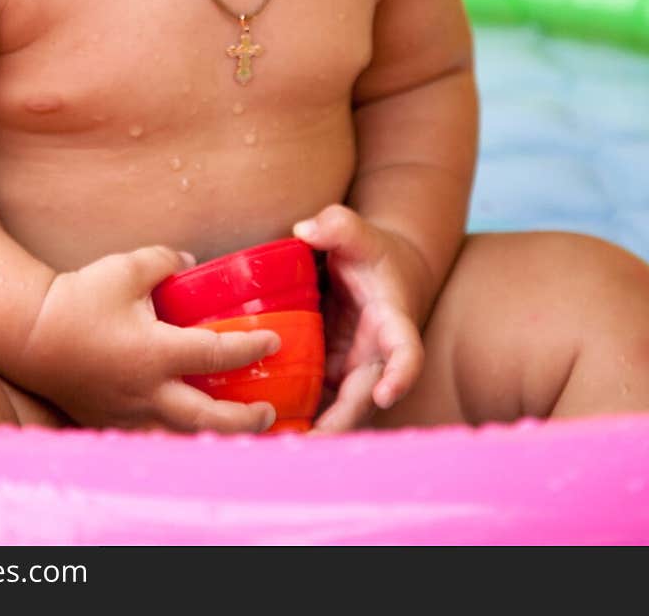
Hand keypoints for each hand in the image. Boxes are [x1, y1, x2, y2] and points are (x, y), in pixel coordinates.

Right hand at [22, 245, 280, 432]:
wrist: (29, 333)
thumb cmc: (80, 297)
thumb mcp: (128, 267)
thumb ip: (166, 260)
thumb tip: (191, 263)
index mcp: (156, 352)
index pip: (218, 355)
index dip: (251, 348)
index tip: (275, 342)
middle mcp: (146, 391)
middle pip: (208, 419)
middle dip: (244, 420)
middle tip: (269, 412)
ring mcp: (127, 412)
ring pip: (181, 436)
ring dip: (213, 435)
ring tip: (235, 429)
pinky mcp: (109, 420)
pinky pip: (151, 435)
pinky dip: (176, 436)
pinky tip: (188, 429)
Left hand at [294, 205, 425, 431]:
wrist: (374, 271)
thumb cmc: (368, 251)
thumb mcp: (356, 231)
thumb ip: (336, 225)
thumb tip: (304, 231)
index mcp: (392, 321)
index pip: (406, 352)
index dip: (400, 375)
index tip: (386, 395)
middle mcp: (376, 354)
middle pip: (366, 396)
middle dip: (343, 422)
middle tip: (310, 443)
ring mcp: (353, 368)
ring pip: (340, 410)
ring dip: (317, 432)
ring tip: (281, 447)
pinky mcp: (330, 374)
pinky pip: (317, 402)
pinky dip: (299, 419)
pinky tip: (267, 434)